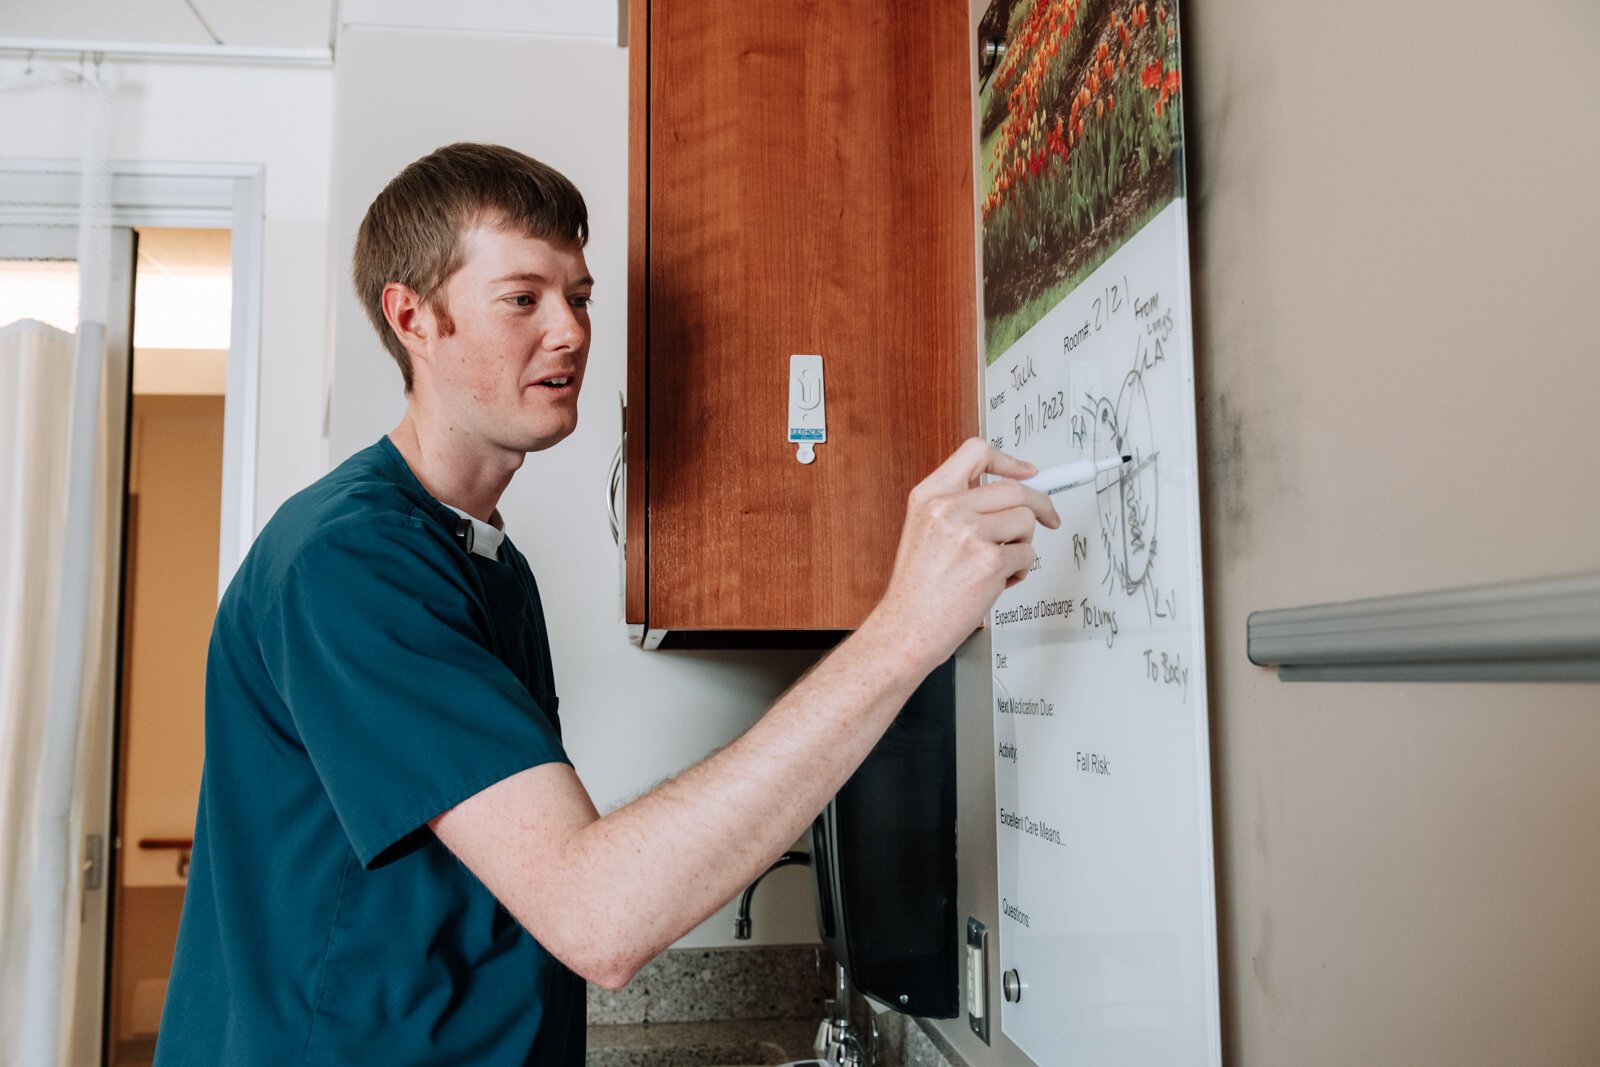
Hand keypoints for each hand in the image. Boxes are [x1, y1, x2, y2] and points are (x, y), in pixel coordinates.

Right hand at [870, 438, 1059, 666]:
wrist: (907, 627)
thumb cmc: (917, 588)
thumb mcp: (925, 529)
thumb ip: (959, 506)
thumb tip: (1006, 494)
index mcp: (929, 495)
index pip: (976, 452)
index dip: (1007, 460)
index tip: (1026, 471)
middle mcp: (948, 509)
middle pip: (1015, 489)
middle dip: (1040, 505)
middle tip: (1049, 518)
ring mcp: (970, 534)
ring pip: (1025, 522)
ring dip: (1022, 543)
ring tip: (999, 563)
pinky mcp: (990, 561)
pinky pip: (1027, 555)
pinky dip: (1019, 571)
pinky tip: (996, 582)